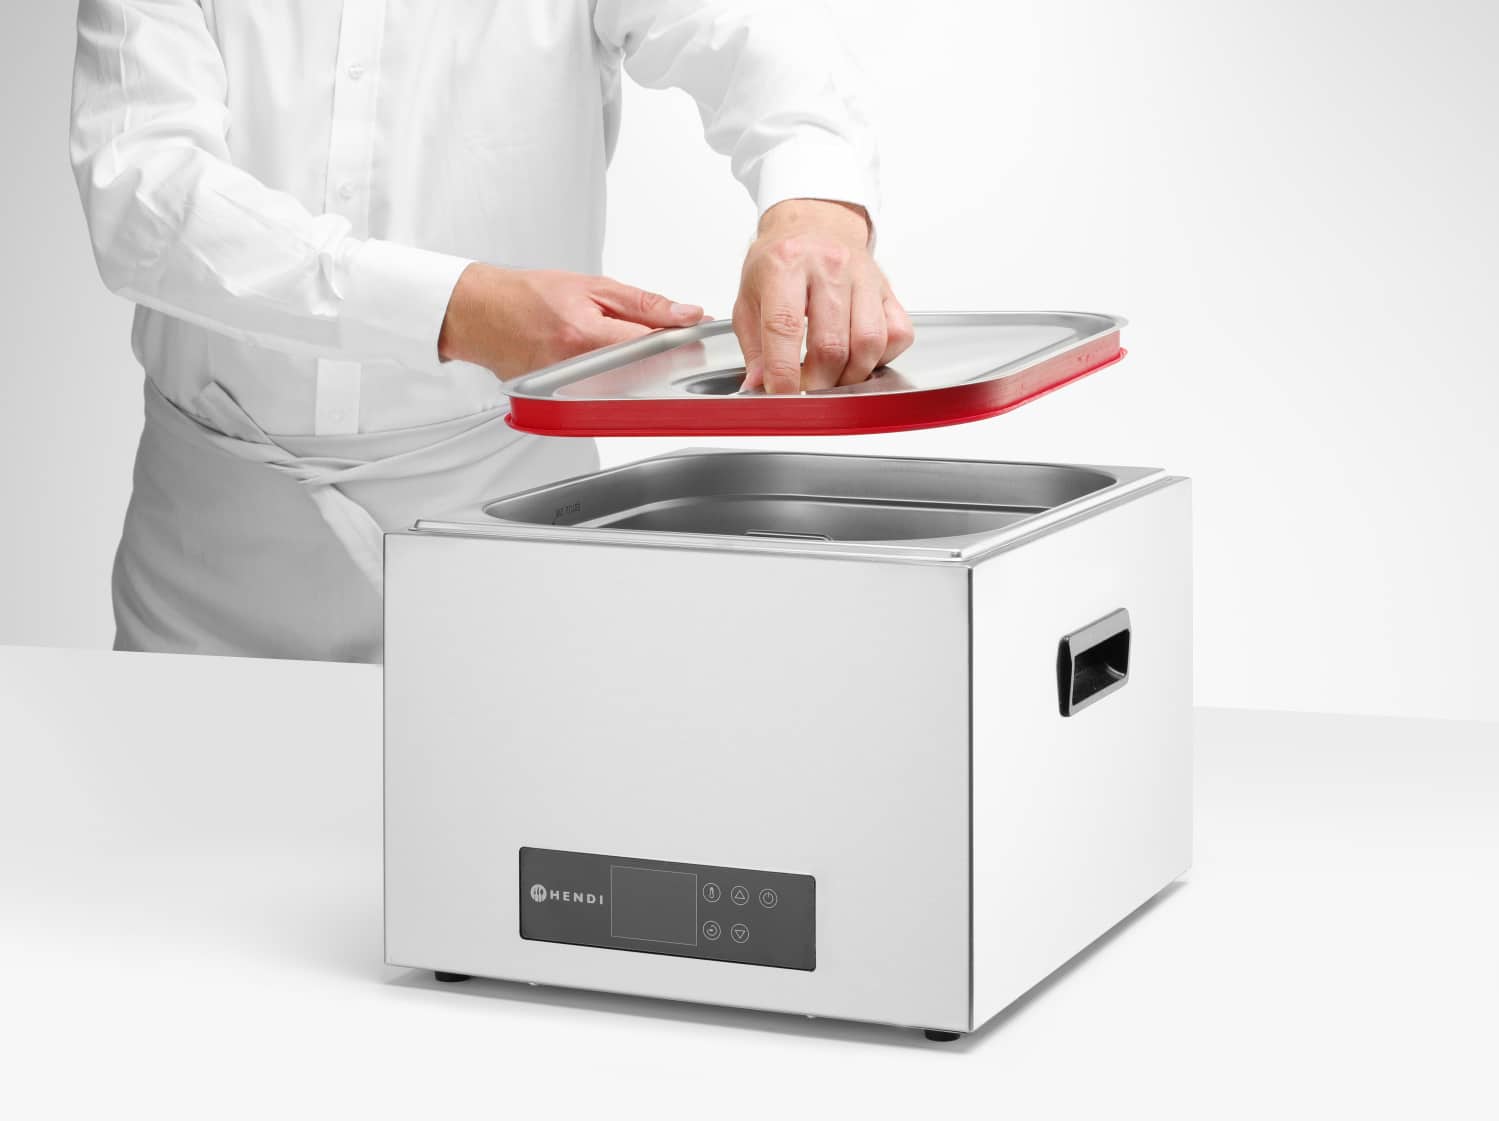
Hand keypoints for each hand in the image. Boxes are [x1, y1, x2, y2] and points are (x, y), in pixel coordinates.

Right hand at [439, 264, 703, 379]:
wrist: (484, 315)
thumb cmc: (530, 297)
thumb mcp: (593, 287)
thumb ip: (645, 304)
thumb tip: (687, 314)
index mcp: (586, 335)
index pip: (651, 347)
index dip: (679, 343)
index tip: (693, 338)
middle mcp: (576, 370)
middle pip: (643, 375)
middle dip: (662, 360)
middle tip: (665, 344)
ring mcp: (568, 392)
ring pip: (627, 391)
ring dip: (641, 374)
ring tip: (627, 352)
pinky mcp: (564, 404)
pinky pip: (606, 399)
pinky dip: (619, 384)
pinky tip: (611, 367)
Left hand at [734, 199, 913, 393]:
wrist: (815, 224)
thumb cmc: (781, 262)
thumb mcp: (749, 297)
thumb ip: (754, 347)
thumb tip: (758, 387)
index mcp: (785, 264)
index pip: (784, 328)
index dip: (783, 372)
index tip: (781, 396)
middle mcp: (829, 265)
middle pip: (831, 345)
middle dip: (817, 382)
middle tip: (805, 389)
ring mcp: (864, 276)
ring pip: (869, 344)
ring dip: (850, 375)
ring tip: (832, 377)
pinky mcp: (888, 289)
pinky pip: (897, 335)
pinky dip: (880, 358)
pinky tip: (858, 356)